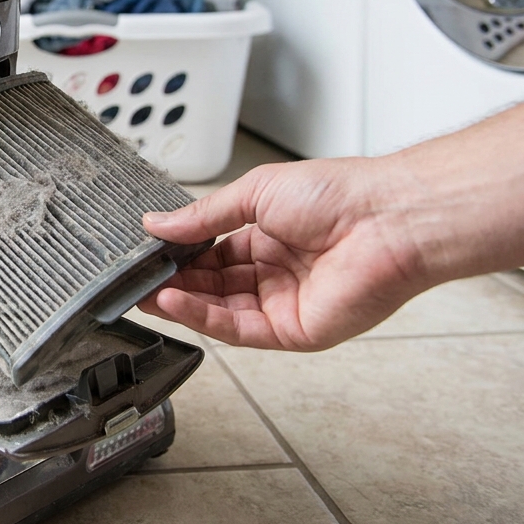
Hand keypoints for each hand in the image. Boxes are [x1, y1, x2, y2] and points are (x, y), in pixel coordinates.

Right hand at [138, 157, 432, 351]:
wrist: (387, 218)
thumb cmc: (340, 194)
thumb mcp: (255, 192)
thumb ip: (203, 216)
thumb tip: (157, 223)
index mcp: (270, 236)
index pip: (212, 253)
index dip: (179, 254)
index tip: (145, 252)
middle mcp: (276, 273)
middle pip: (212, 285)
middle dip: (173, 280)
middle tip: (135, 276)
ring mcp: (283, 303)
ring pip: (219, 310)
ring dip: (180, 301)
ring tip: (144, 290)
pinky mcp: (293, 331)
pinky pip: (238, 329)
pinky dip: (202, 316)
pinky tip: (173, 300)